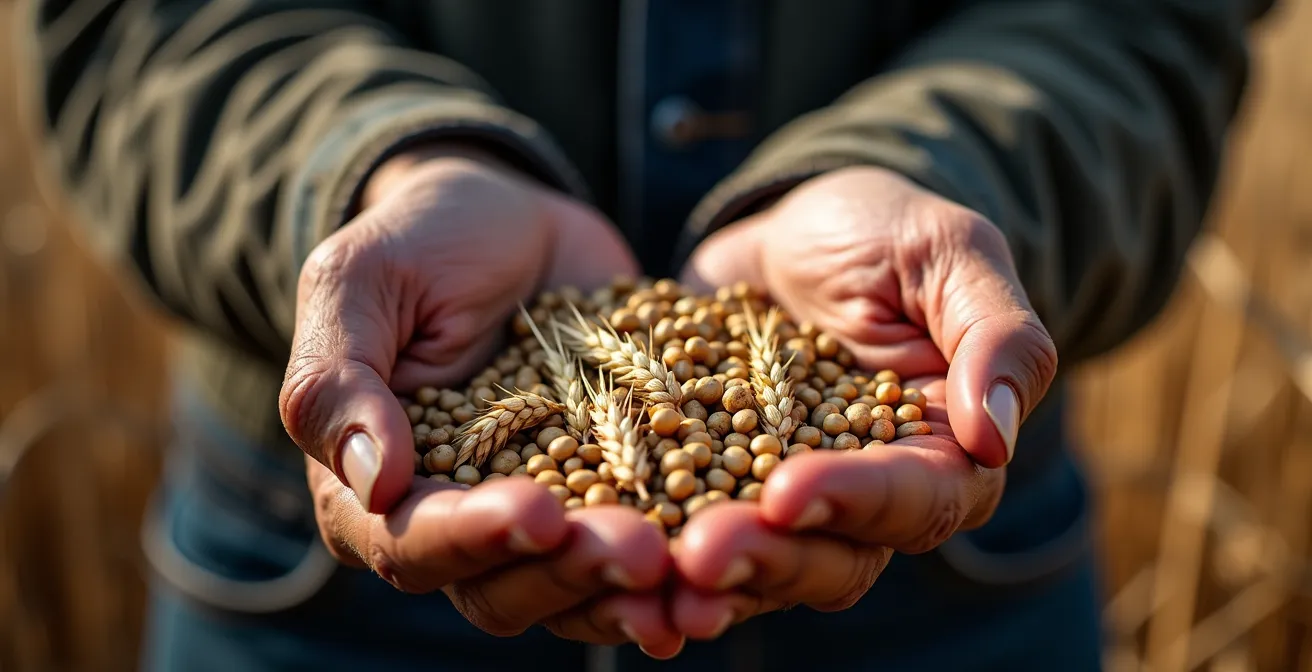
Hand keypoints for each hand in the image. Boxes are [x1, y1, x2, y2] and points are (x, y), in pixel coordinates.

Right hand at [279, 145, 681, 655]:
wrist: (513, 220)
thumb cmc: (419, 242)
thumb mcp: (360, 281)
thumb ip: (338, 378)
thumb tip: (376, 481)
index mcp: (376, 488)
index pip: (408, 542)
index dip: (469, 540)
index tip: (534, 512)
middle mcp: (460, 520)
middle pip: (502, 588)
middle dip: (570, 575)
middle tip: (637, 551)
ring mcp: (545, 513)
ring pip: (578, 587)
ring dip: (631, 590)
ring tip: (690, 575)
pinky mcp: (618, 491)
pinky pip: (649, 542)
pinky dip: (685, 558)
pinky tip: (737, 554)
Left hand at [671, 166, 1056, 635]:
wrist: (792, 229)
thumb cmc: (885, 231)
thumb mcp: (947, 252)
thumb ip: (995, 334)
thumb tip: (994, 436)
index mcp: (943, 452)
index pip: (918, 500)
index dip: (856, 503)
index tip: (789, 492)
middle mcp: (868, 497)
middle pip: (833, 558)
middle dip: (770, 558)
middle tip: (701, 554)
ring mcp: (785, 498)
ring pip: (761, 563)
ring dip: (711, 572)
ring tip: (654, 571)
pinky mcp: (714, 486)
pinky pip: (688, 530)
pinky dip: (655, 544)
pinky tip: (606, 544)